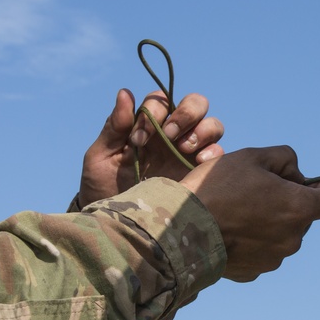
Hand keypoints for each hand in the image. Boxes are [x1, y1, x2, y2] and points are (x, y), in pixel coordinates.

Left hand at [78, 88, 224, 205]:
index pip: (161, 100)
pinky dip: (214, 152)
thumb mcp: (101, 157)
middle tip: (168, 135)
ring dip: (202, 130)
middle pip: (195, 104)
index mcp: (148, 126)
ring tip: (184, 148)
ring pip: (212, 124)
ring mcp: (190, 154)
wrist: (118, 226)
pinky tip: (198, 163)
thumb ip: (114, 127)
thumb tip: (125, 92)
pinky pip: (219, 154)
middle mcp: (173, 135)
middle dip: (186, 113)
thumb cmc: (102, 189)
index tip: (137, 140)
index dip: (153, 111)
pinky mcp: (201, 175)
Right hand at [179, 146, 319, 281]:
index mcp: (299, 208)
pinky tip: (229, 230)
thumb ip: (285, 158)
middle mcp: (293, 238)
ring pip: (283, 234)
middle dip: (288, 202)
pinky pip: (263, 251)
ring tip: (237, 211)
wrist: (180, 229)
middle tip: (255, 190)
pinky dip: (253, 241)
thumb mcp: (253, 156)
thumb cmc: (217, 188)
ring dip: (270, 222)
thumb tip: (295, 174)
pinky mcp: (255, 272)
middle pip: (304, 216)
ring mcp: (275, 258)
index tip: (307, 184)